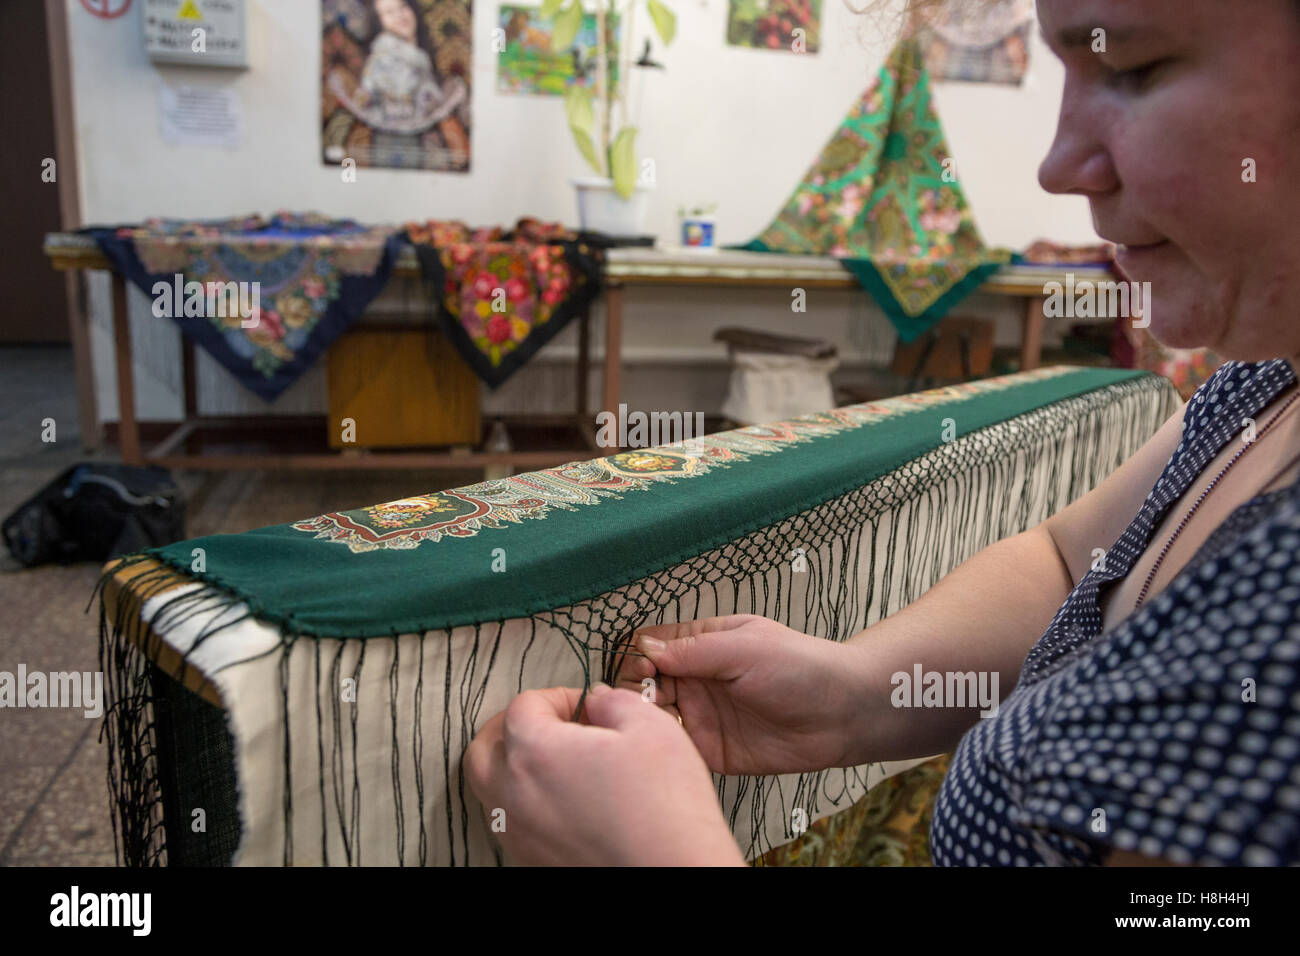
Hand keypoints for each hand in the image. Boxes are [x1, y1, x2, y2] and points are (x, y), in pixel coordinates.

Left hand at [464, 683, 746, 865]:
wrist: (677, 871)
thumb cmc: (665, 806)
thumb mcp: (651, 726)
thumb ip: (614, 700)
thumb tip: (598, 701)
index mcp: (534, 751)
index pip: (524, 705)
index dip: (559, 696)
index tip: (587, 706)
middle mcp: (513, 794)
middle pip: (485, 747)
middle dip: (513, 727)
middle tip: (550, 724)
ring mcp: (519, 834)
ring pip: (490, 788)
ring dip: (513, 766)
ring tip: (555, 762)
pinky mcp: (532, 862)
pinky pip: (510, 823)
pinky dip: (524, 803)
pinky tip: (562, 800)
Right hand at [614, 614, 867, 775]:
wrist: (844, 713)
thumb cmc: (803, 667)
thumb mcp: (745, 647)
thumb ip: (694, 650)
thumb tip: (645, 648)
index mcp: (702, 644)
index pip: (650, 646)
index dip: (638, 656)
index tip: (643, 669)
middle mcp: (696, 679)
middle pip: (642, 682)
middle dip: (633, 689)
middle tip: (646, 698)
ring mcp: (701, 715)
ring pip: (652, 716)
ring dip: (643, 718)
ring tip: (655, 721)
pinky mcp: (711, 750)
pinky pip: (675, 749)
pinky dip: (661, 747)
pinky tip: (664, 745)